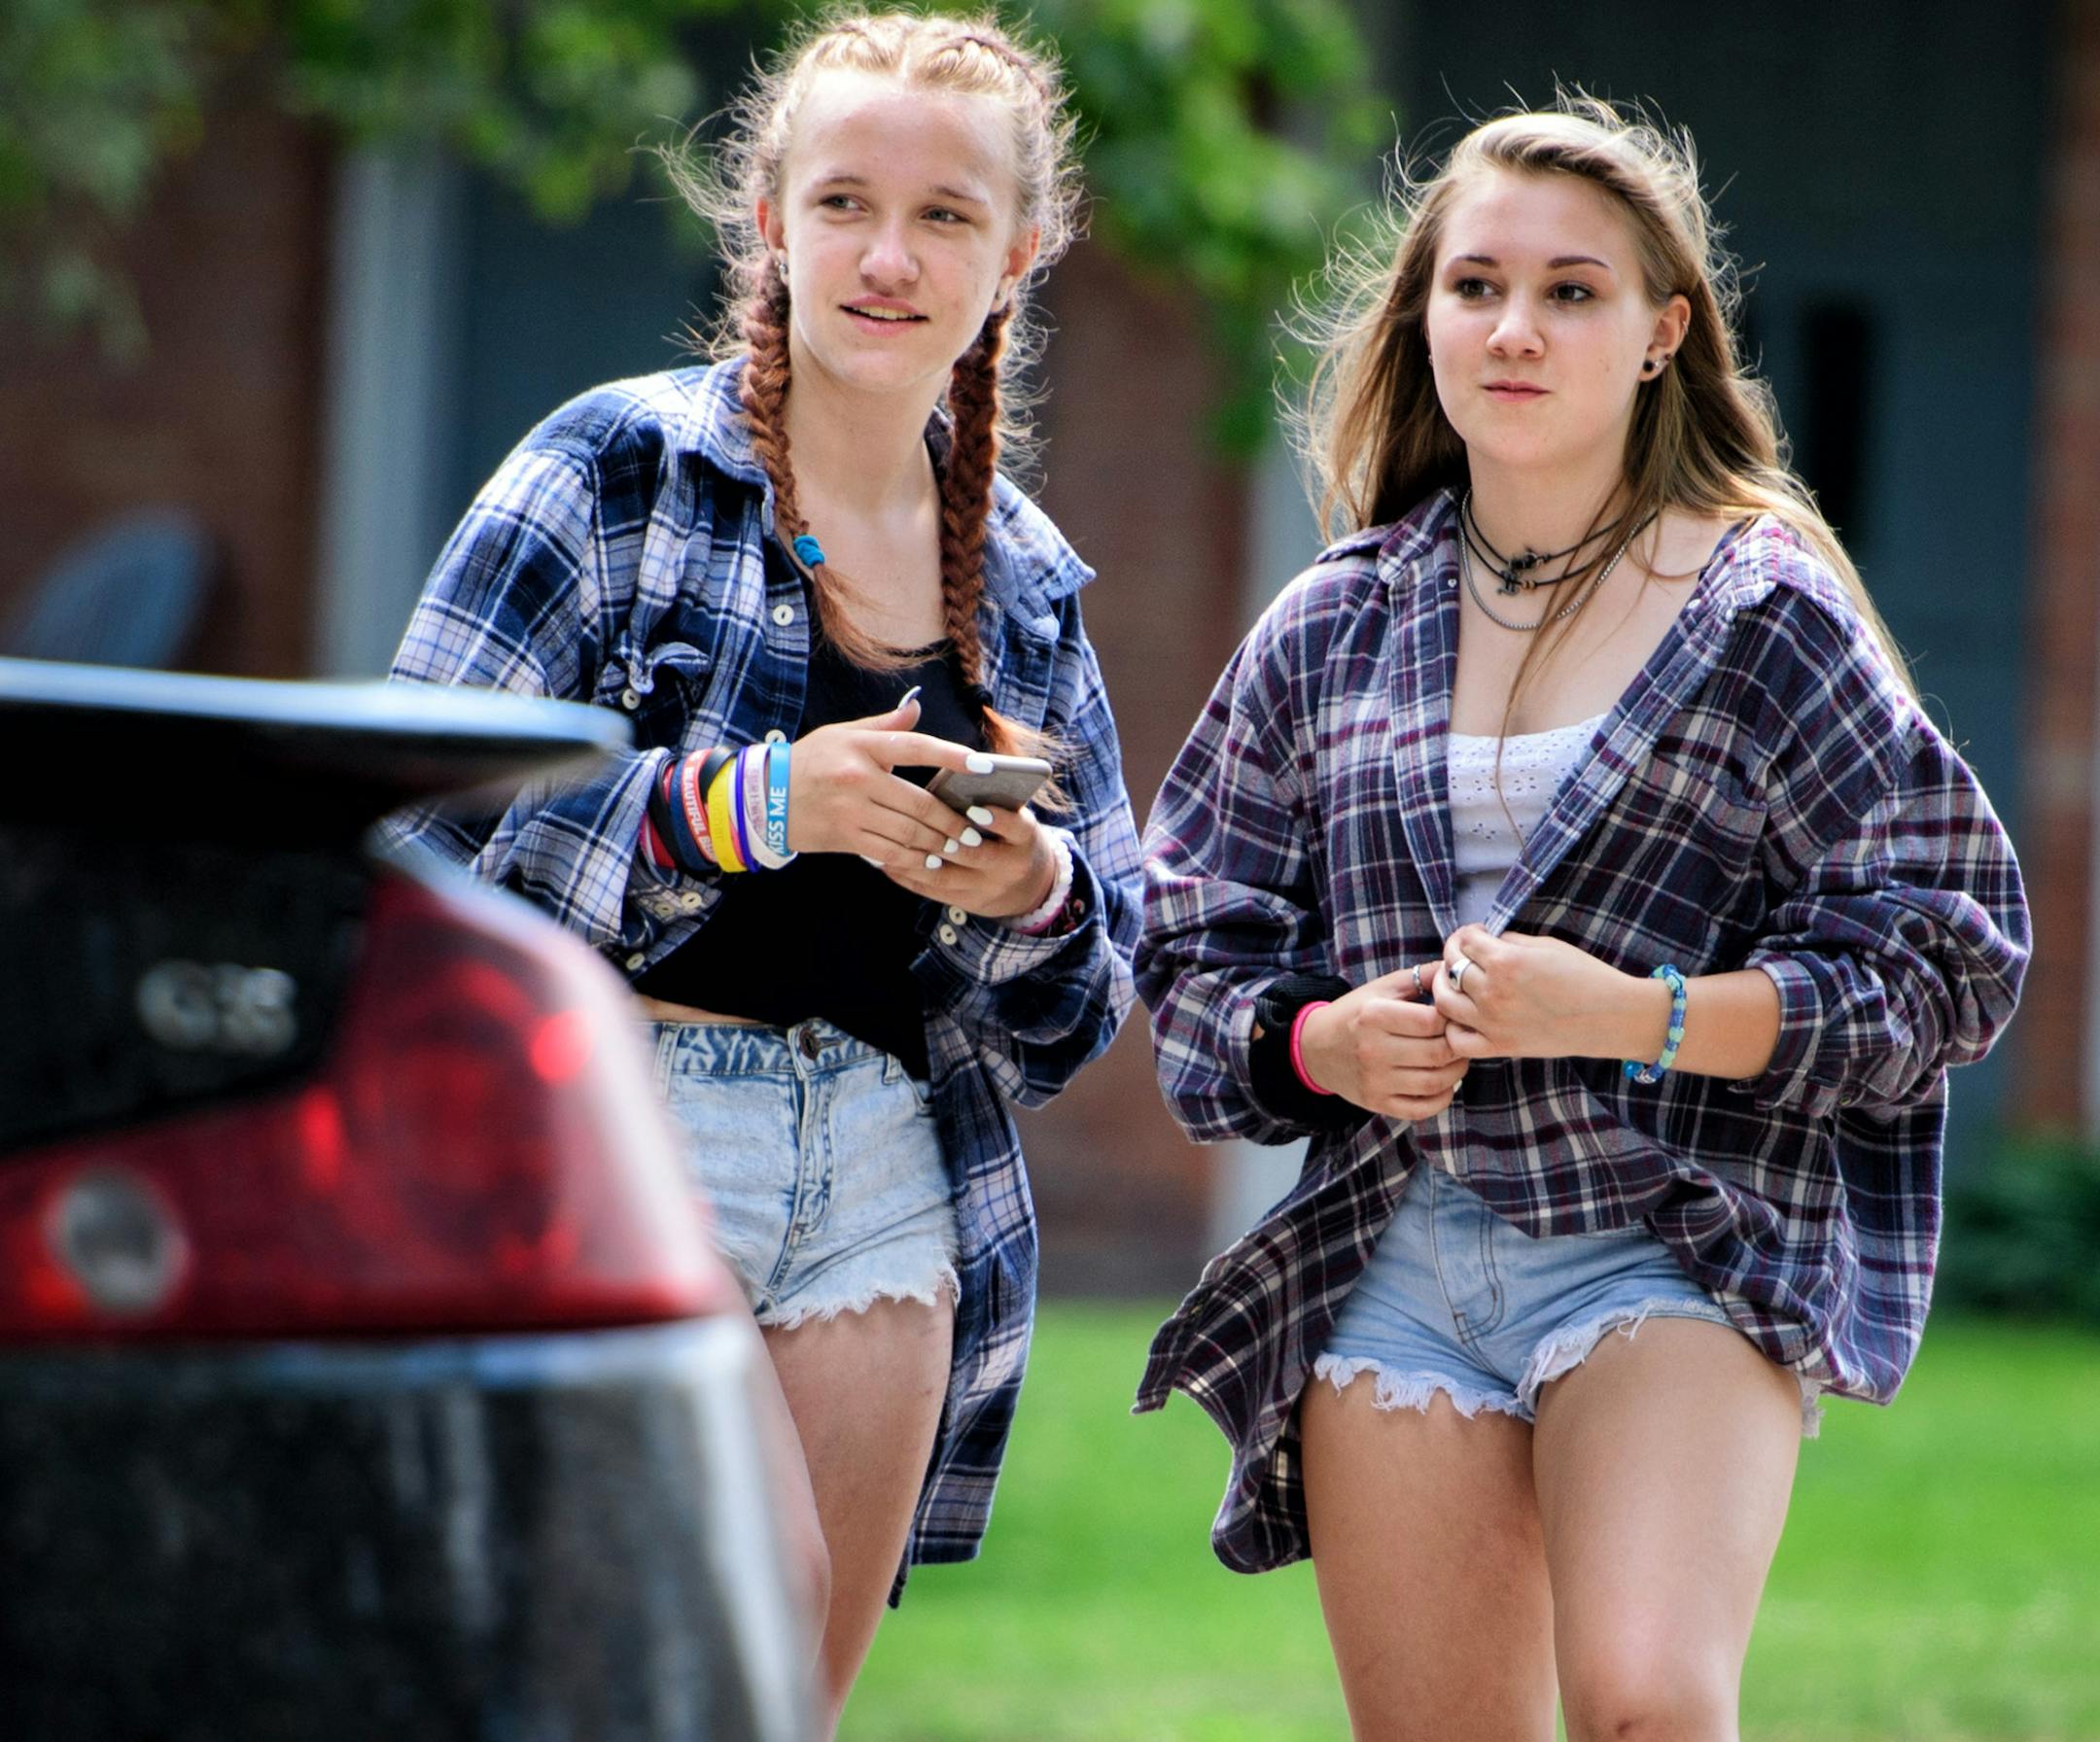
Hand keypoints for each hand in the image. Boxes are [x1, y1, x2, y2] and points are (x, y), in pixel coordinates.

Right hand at [785, 694, 974, 859]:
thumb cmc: (810, 760)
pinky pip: (889, 853)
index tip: (982, 766)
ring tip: (956, 847)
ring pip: (908, 833)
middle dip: (952, 821)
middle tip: (972, 830)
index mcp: (862, 746)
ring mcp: (851, 810)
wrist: (765, 795)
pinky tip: (928, 861)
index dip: (952, 756)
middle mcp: (859, 778)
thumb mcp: (842, 733)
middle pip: (919, 803)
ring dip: (938, 844)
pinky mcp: (845, 837)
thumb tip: (916, 707)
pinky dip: (913, 860)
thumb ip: (884, 725)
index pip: (915, 748)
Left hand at [880, 800, 1057, 918]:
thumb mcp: (1016, 818)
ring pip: (946, 877)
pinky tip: (887, 861)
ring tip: (890, 840)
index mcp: (1025, 838)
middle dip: (943, 840)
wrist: (1030, 885)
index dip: (997, 819)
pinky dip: (908, 876)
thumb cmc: (1012, 836)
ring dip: (915, 859)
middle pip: (974, 855)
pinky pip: (933, 891)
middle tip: (914, 822)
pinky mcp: (968, 903)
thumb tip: (953, 778)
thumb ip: (995, 801)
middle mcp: (1010, 867)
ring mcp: (988, 889)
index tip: (974, 808)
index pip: (1016, 827)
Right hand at [1296, 961, 1467, 1119]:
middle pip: (1437, 1052)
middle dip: (1459, 1045)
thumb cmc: (1354, 1014)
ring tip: (1455, 1058)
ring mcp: (1375, 1080)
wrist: (1316, 1049)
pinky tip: (1444, 1083)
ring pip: (1435, 1082)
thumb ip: (1418, 977)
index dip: (1452, 1018)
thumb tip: (1454, 969)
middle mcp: (1373, 1050)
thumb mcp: (1380, 989)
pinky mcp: (1377, 1103)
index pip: (1431, 1022)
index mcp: (1374, 1016)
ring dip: (1456, 1071)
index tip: (1455, 1015)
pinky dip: (1442, 1097)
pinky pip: (1422, 1108)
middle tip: (1461, 1038)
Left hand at [1434, 924, 1658, 1060]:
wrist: (1610, 1016)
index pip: (1464, 941)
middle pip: (1450, 967)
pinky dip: (1452, 1028)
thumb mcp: (1545, 945)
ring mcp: (1493, 1023)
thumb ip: (1508, 942)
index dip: (1466, 933)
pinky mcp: (1500, 1047)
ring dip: (1443, 986)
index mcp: (1505, 962)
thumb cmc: (1585, 975)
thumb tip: (1483, 940)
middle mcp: (1493, 993)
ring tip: (1455, 981)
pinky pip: (1457, 1041)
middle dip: (1453, 954)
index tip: (1475, 934)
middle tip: (1463, 953)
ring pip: (1443, 1002)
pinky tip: (1462, 1016)